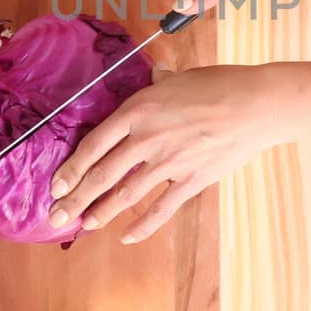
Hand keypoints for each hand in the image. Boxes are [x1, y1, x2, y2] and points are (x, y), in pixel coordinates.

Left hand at [46, 63, 290, 243]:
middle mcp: (147, 139)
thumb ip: (159, 82)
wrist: (255, 105)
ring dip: (102, 212)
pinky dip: (143, 225)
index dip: (72, 168)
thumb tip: (154, 75)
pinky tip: (126, 235)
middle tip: (56, 217)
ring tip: (85, 225)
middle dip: (76, 199)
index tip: (55, 186)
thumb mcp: (178, 78)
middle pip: (102, 174)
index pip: (94, 144)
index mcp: (138, 110)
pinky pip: (162, 208)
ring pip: (126, 194)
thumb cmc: (218, 85)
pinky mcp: (191, 180)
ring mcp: (169, 163)